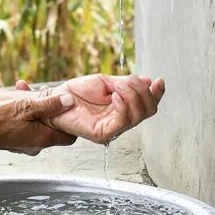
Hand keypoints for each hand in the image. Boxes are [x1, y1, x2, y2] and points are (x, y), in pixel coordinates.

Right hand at [0, 92, 78, 154]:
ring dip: (35, 109)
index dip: (70, 120)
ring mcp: (26, 145)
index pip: (70, 136)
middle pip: (54, 128)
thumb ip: (49, 104)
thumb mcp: (25, 107)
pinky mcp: (16, 142)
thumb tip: (69, 101)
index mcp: (43, 139)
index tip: (65, 104)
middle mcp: (37, 146)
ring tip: (22, 93)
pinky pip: (28, 128)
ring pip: (39, 126)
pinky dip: (26, 116)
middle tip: (39, 92)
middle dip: (49, 108)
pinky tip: (15, 105)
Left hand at [15, 74, 164, 143]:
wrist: (56, 98)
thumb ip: (126, 84)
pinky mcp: (102, 134)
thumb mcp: (105, 83)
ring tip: (117, 87)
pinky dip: (122, 106)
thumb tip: (149, 82)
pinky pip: (121, 122)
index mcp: (124, 109)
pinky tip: (114, 95)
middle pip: (148, 111)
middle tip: (129, 81)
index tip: (158, 81)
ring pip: (137, 116)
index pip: (148, 105)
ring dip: (132, 95)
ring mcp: (112, 129)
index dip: (156, 94)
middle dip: (143, 92)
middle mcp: (121, 121)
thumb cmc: (76, 92)